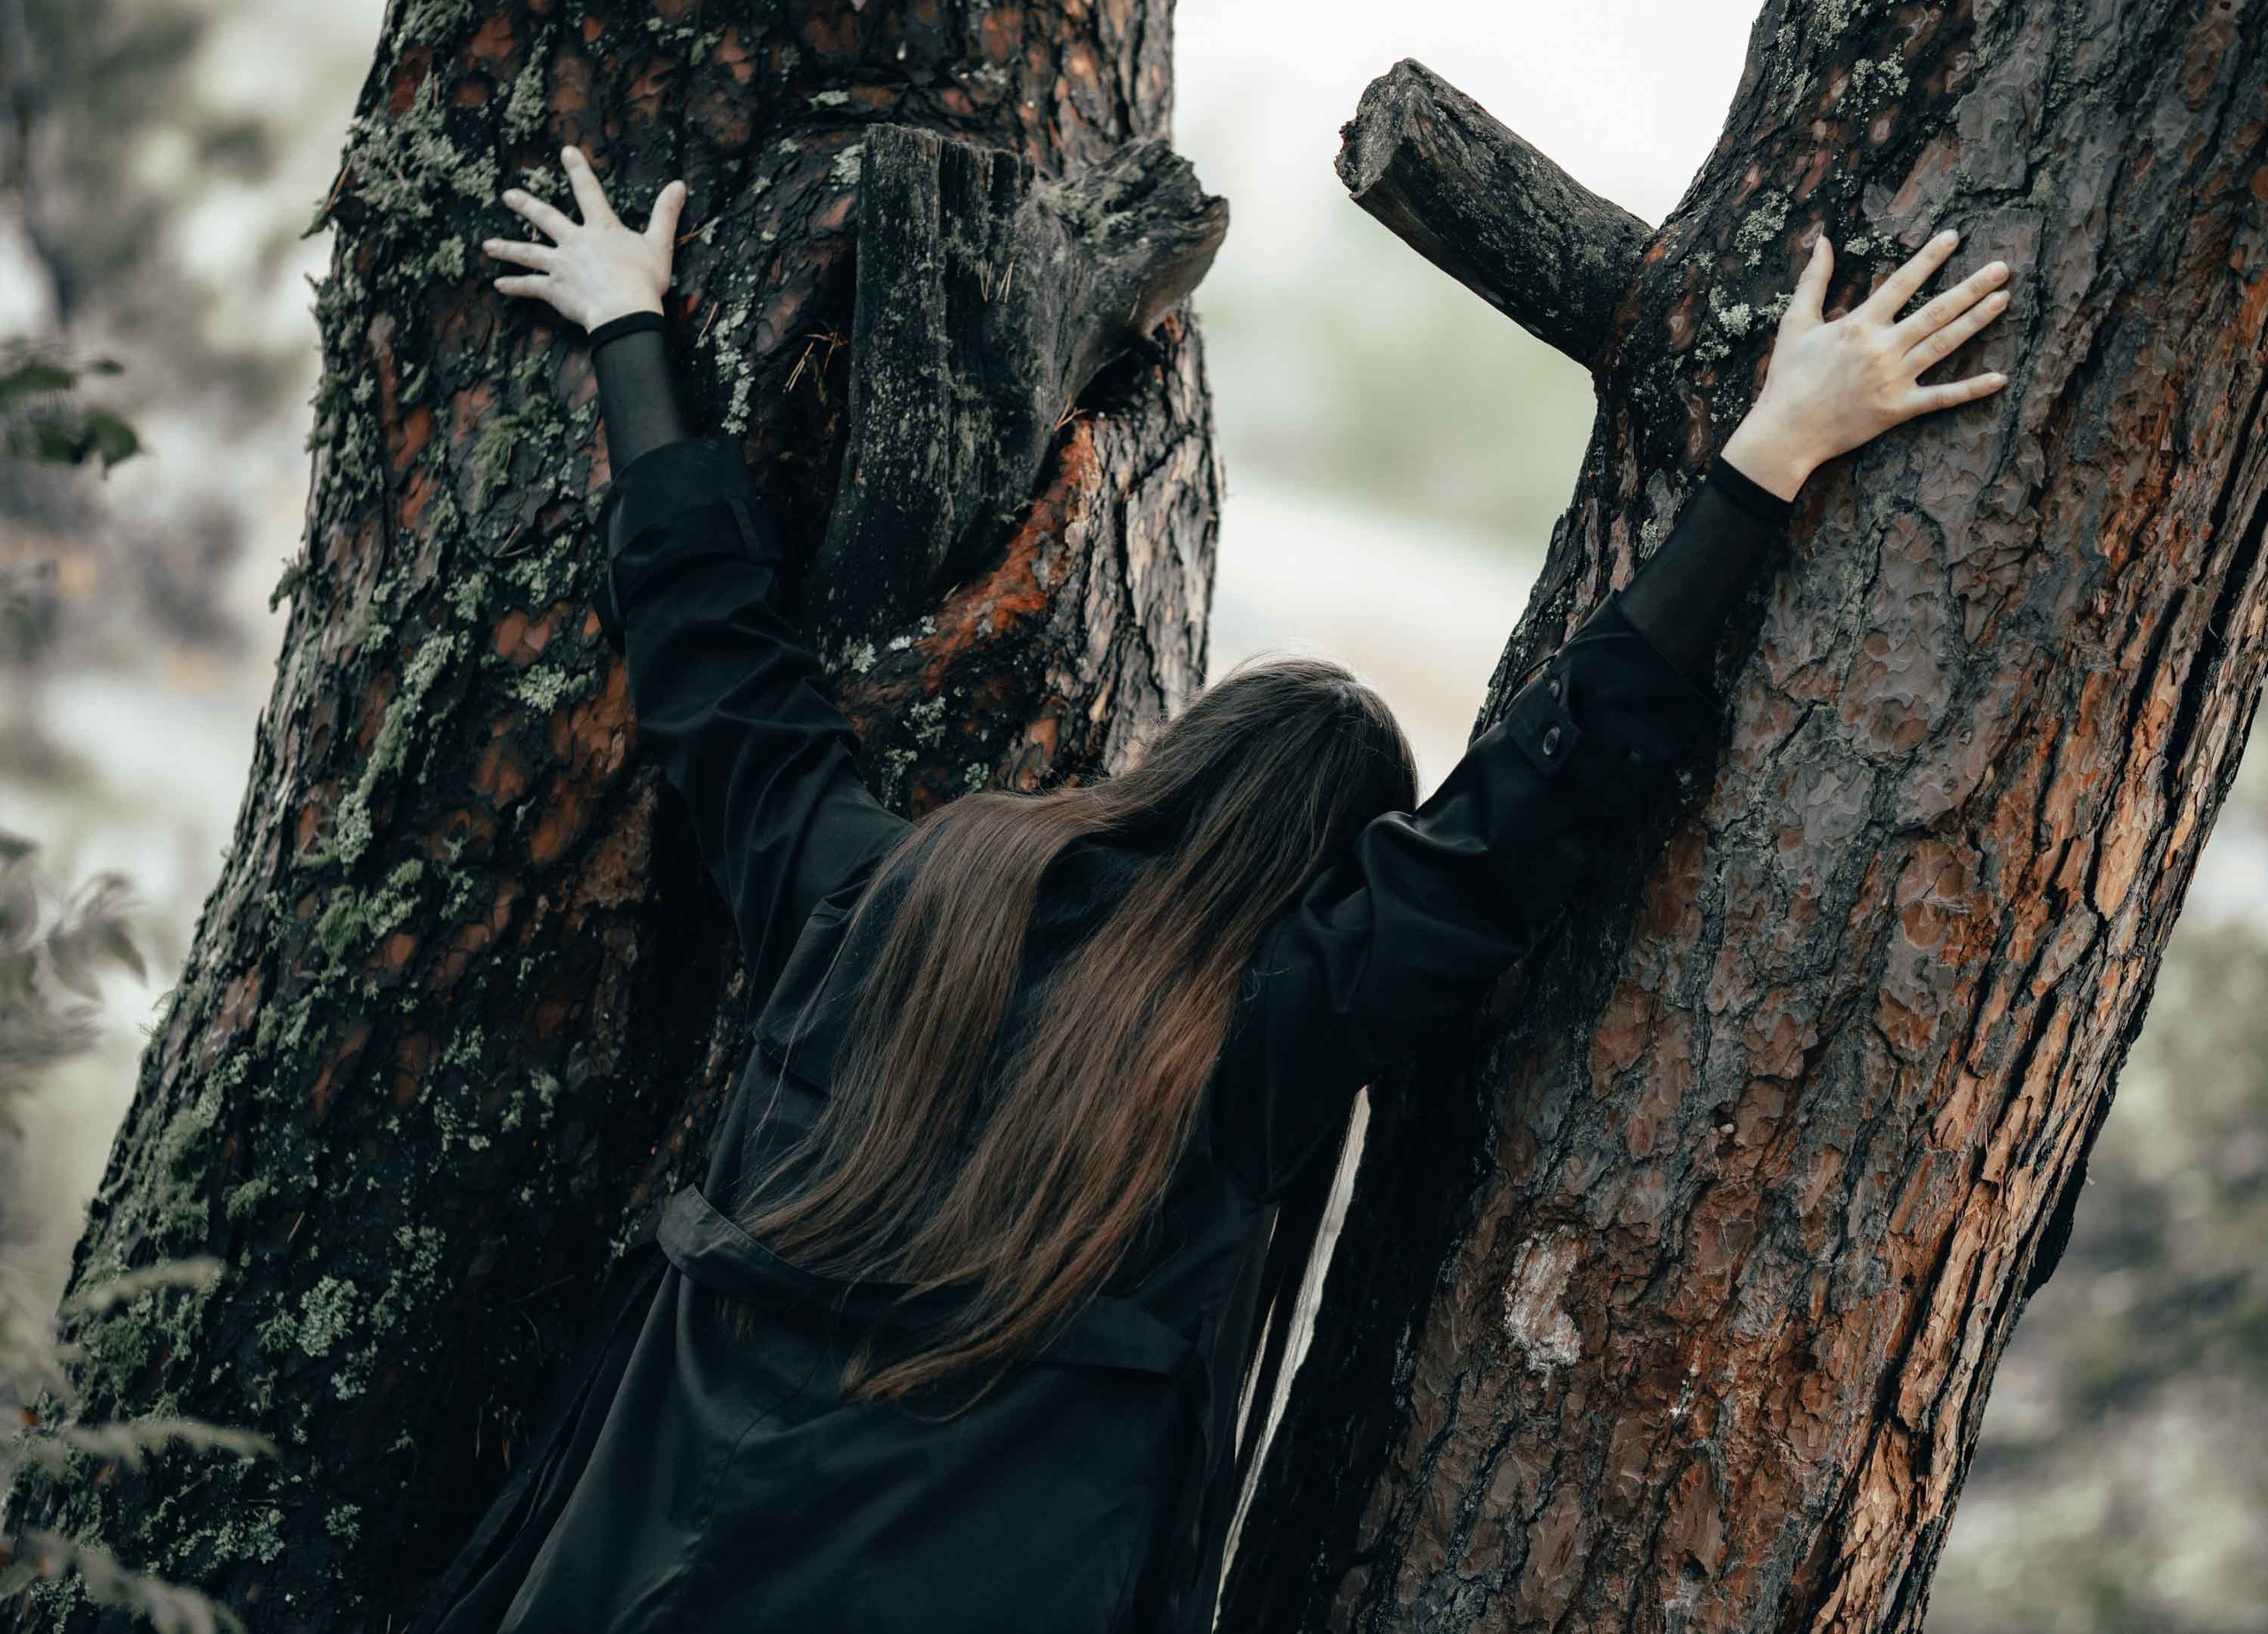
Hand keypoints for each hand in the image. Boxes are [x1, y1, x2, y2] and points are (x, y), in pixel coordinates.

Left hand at [486, 146, 686, 330]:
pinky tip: (499, 284)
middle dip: (526, 205)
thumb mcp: (659, 245)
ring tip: (488, 245)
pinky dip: (515, 286)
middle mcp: (575, 241)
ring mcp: (561, 265)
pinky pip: (530, 286)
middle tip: (508, 195)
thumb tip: (679, 185)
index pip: (589, 191)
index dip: (578, 170)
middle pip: (545, 218)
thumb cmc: (644, 281)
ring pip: (528, 252)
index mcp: (601, 228)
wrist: (623, 311)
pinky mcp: (554, 289)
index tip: (566, 151)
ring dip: (507, 248)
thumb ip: (666, 214)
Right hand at [1723, 227, 2011, 499]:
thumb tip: (1822, 240)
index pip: (1902, 283)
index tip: (1953, 237)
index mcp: (1859, 324)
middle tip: (2002, 268)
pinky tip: (1999, 378)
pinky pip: (1941, 398)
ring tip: (2003, 300)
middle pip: (1936, 311)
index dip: (1929, 258)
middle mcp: (1882, 348)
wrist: (1784, 432)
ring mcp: (1893, 380)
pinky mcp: (1897, 410)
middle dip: (1971, 287)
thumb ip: (1813, 280)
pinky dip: (1970, 389)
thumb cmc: (1787, 377)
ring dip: (1976, 321)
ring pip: (1943, 345)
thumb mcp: (1794, 323)